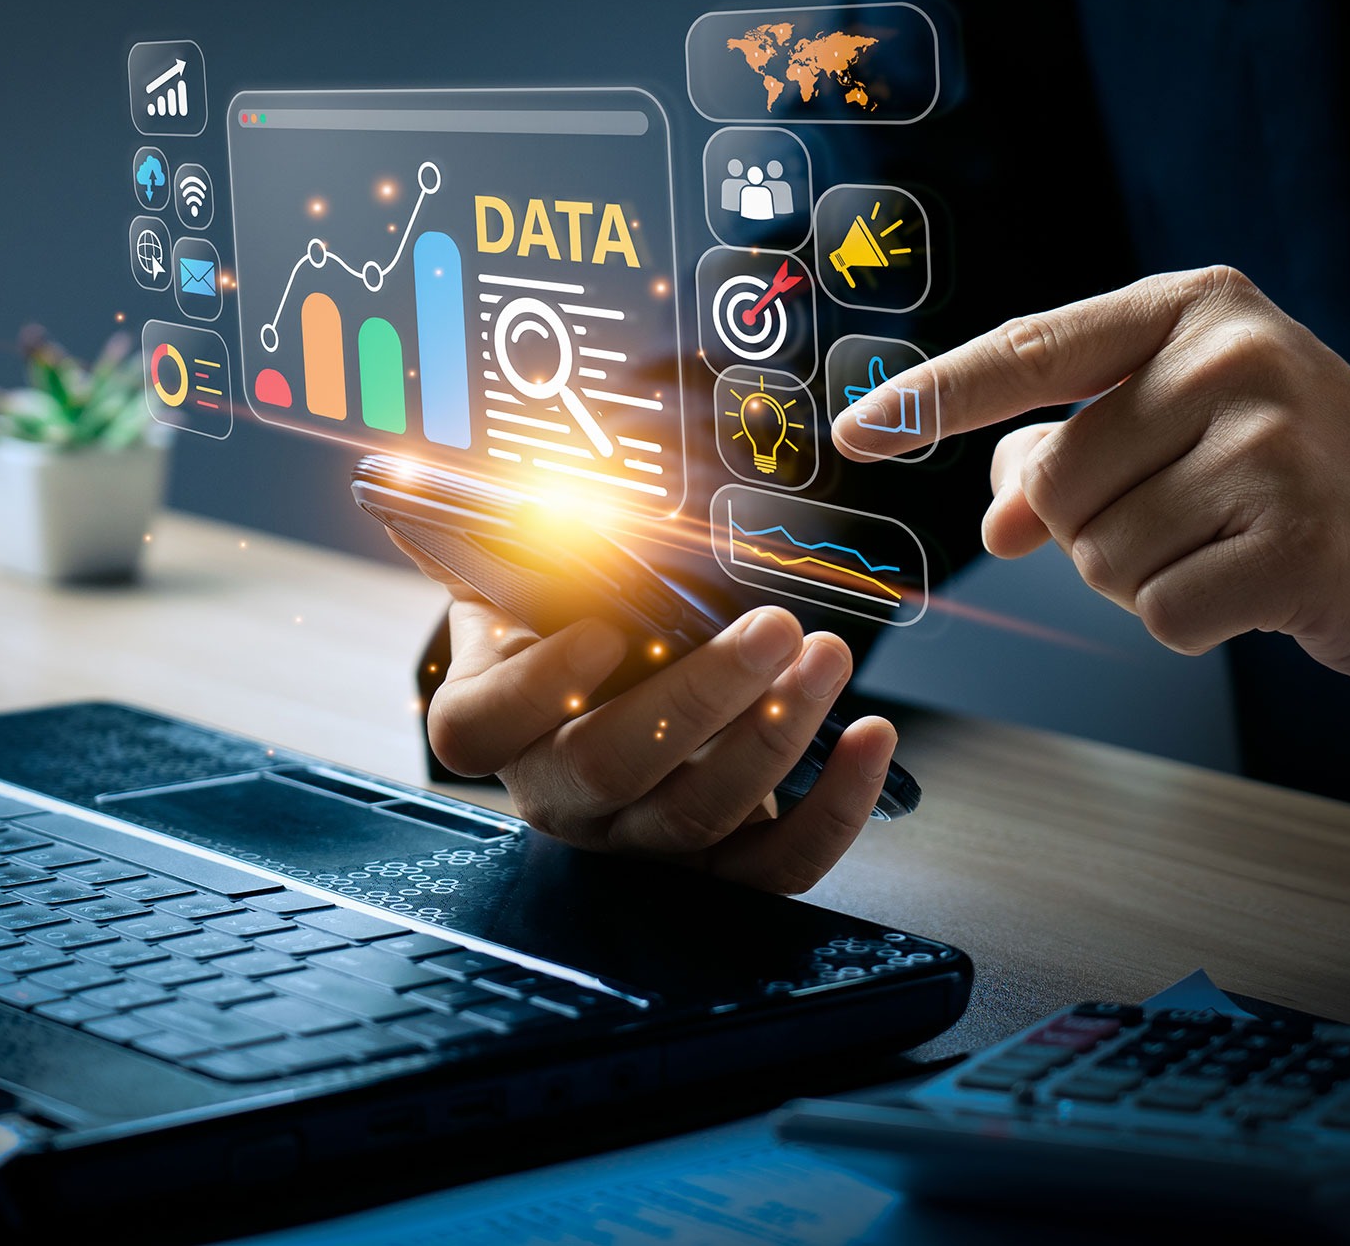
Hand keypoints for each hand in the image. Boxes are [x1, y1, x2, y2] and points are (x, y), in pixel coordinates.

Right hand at [389, 534, 899, 892]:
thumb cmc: (572, 612)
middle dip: (703, 696)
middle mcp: (556, 790)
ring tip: (826, 658)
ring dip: (777, 735)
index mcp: (493, 717)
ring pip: (700, 816)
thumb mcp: (536, 569)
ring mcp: (635, 837)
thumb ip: (528, 535)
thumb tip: (531, 484)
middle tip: (773, 628)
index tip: (603, 631)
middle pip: (611, 769)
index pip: (478, 728)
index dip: (536, 687)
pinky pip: (778, 865)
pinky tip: (871, 737)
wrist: (613, 676)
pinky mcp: (714, 861)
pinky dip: (835, 808)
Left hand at [836, 266, 1349, 727]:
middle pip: (1053, 482)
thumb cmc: (1313, 484)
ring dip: (1146, 579)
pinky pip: (1160, 614)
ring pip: (1097, 557)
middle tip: (1188, 521)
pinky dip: (1194, 622)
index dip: (933, 398)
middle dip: (1092, 530)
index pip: (1028, 350)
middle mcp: (1230, 356)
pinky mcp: (1292, 540)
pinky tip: (1260, 589)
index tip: (855, 431)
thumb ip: (1080, 450)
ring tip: (1232, 548)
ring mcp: (1268, 445)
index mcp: (1195, 308)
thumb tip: (996, 514)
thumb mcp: (1194, 431)